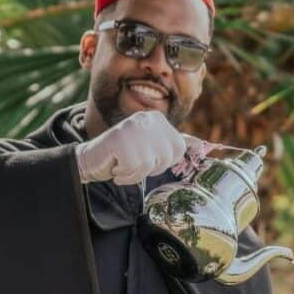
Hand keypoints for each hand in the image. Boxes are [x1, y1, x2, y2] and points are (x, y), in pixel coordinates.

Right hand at [75, 109, 191, 185]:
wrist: (91, 159)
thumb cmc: (123, 156)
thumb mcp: (151, 147)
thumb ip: (174, 144)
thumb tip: (202, 145)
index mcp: (158, 119)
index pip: (177, 149)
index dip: (162, 161)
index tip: (145, 157)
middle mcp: (148, 119)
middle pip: (165, 158)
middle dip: (148, 168)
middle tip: (132, 161)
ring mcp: (133, 128)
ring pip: (149, 165)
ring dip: (134, 173)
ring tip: (122, 164)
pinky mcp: (120, 140)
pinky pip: (134, 169)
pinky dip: (124, 175)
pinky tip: (115, 166)